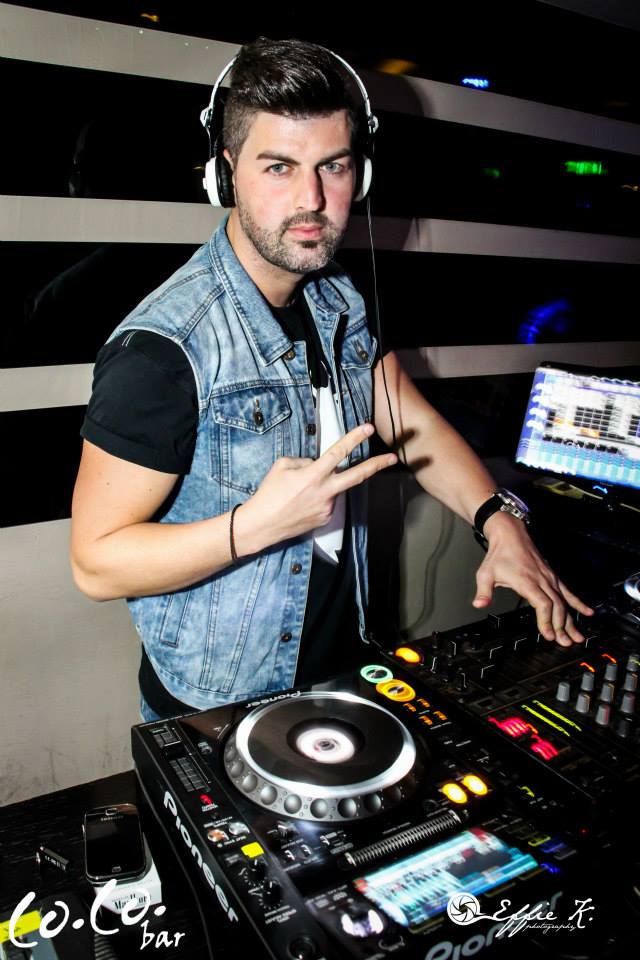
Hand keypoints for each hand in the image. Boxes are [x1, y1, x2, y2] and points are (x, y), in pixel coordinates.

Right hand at [233, 424, 396, 554]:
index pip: (339, 452)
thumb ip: (304, 461)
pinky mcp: (325, 519)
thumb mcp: (282, 466)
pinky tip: (302, 502)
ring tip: (300, 492)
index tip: (368, 429)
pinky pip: (328, 501)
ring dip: (327, 484)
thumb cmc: (268, 494)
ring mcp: (327, 507)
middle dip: (378, 465)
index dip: (354, 438)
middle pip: (358, 475)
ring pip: (336, 488)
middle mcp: (325, 491)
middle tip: (393, 457)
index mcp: (314, 475)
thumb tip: (316, 463)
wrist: (261, 525)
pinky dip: (319, 497)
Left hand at [472, 512, 593, 645]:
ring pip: (564, 602)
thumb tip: (479, 604)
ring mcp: (550, 578)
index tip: (548, 635)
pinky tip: (588, 612)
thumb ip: (484, 591)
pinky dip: (578, 603)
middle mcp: (542, 580)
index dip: (547, 621)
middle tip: (565, 643)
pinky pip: (568, 592)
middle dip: (561, 627)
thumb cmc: (499, 554)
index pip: (543, 604)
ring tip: (577, 636)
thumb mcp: (485, 573)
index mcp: (527, 581)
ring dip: (571, 620)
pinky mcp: (553, 576)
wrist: (510, 534)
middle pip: (556, 607)